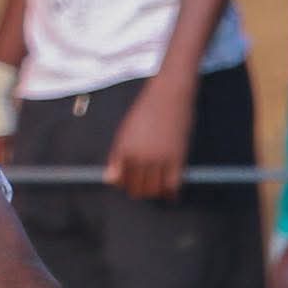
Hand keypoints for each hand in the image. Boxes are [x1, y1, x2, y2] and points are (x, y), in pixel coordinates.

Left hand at [105, 73, 194, 200]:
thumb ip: (117, 157)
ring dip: (154, 193)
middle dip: (138, 190)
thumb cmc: (146, 111)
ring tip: (157, 188)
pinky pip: (172, 186)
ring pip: (153, 191)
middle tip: (144, 186)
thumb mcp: (125, 132)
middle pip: (136, 189)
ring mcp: (159, 159)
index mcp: (123, 150)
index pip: (118, 181)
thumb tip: (110, 180)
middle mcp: (139, 157)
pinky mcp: (177, 158)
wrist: (169, 94)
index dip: (123, 184)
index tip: (130, 181)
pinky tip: (170, 192)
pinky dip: (170, 193)